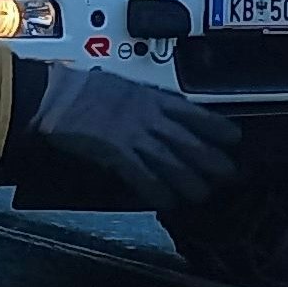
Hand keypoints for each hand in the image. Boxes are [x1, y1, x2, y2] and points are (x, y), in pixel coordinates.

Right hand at [24, 64, 240, 209]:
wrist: (54, 95)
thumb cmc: (78, 88)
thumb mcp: (119, 85)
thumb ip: (139, 99)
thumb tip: (151, 108)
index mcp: (150, 97)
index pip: (194, 112)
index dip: (216, 127)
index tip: (233, 137)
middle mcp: (148, 116)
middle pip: (189, 140)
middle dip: (211, 160)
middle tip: (228, 174)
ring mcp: (133, 134)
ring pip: (172, 161)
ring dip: (189, 180)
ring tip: (202, 194)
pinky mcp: (115, 152)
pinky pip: (143, 175)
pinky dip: (156, 190)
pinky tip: (166, 201)